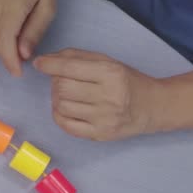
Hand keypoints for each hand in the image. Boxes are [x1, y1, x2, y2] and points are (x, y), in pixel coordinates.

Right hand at [0, 0, 57, 75]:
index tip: (18, 73)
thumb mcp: (49, 8)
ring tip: (17, 48)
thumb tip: (23, 55)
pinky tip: (6, 39)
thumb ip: (35, 31)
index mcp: (13, 3)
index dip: (10, 60)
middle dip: (7, 57)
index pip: (5, 39)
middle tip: (23, 60)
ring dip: (0, 50)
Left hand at [33, 49, 162, 140]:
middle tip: (63, 80)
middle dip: (56, 81)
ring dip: (57, 98)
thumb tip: (45, 60)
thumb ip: (76, 57)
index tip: (39, 63)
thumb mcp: (106, 61)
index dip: (49, 65)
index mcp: (110, 73)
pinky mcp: (99, 134)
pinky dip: (59, 115)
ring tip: (67, 95)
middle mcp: (108, 96)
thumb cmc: (126, 80)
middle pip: (62, 88)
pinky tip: (66, 108)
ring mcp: (103, 118)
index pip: (70, 68)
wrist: (153, 107)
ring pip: (61, 106)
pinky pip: (66, 125)